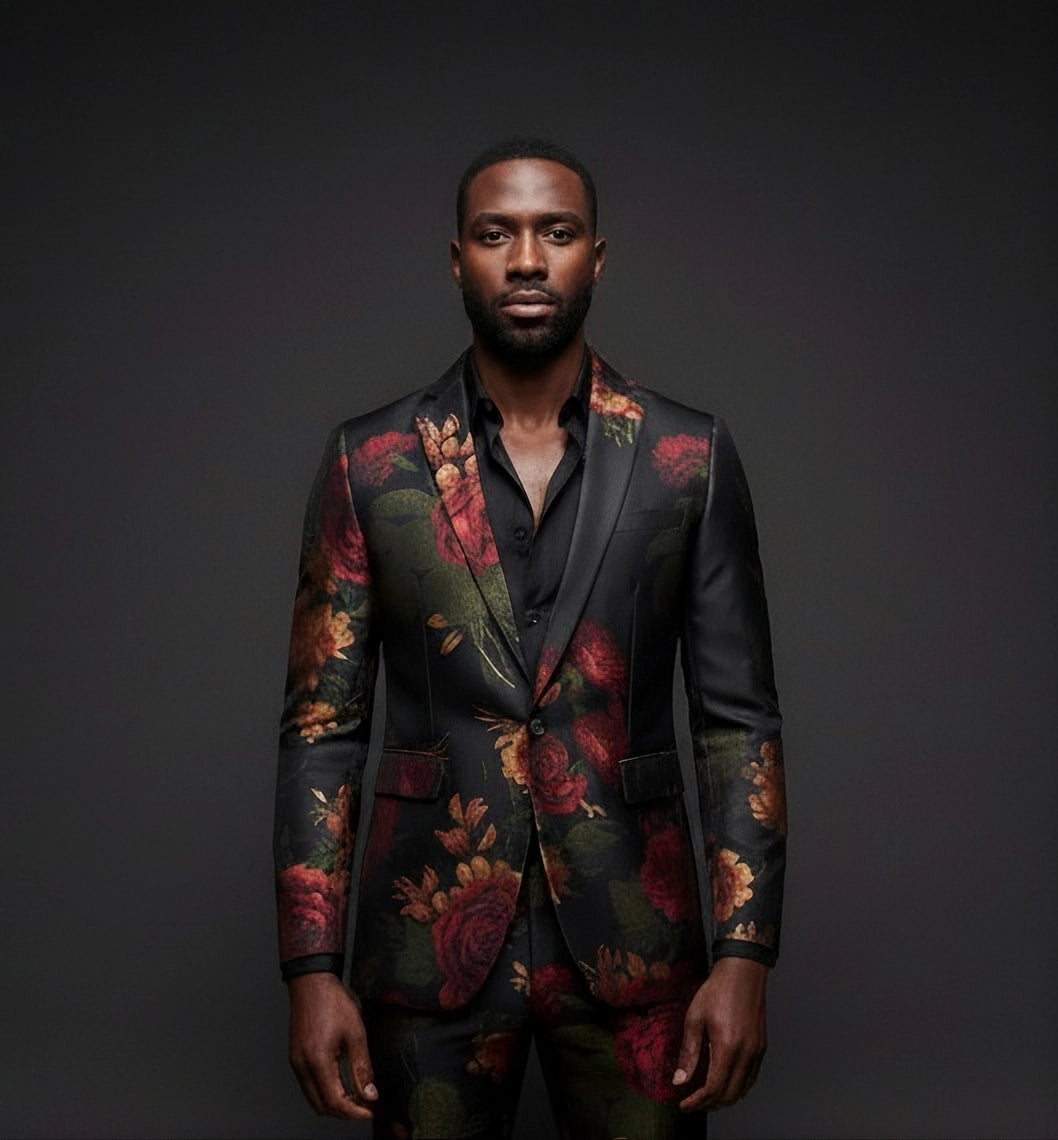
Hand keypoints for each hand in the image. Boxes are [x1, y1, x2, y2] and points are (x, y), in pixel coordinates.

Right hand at [287, 972, 377, 1118]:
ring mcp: (296, 1063)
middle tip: (365, 1106)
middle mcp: (302, 1067)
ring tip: (355, 1096)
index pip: (335, 1102)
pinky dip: (324, 1092)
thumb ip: (362, 1067)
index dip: (355, 1112)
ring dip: (334, 1104)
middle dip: (344, 1112)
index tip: (370, 1111)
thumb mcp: (356, 1033)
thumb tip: (369, 1093)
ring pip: (313, 1099)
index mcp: (317, 1061)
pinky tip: (340, 1083)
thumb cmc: (332, 1002)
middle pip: (322, 1106)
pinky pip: (308, 1086)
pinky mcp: (295, 1058)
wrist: (312, 983)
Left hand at [672, 956, 767, 1110]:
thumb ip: (688, 1053)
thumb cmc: (716, 991)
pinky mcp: (761, 1047)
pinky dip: (737, 1088)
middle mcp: (746, 1054)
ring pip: (743, 1090)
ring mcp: (757, 1052)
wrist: (742, 972)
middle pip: (730, 1095)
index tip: (683, 1105)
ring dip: (724, 1099)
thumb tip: (679, 1081)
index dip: (697, 1102)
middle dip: (709, 1105)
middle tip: (692, 1103)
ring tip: (705, 1097)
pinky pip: (751, 1078)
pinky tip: (724, 1083)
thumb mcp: (695, 1019)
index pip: (713, 1088)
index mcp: (727, 1047)